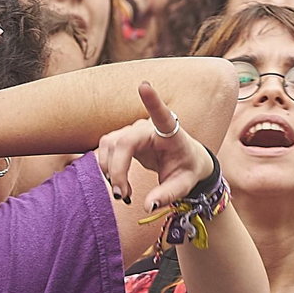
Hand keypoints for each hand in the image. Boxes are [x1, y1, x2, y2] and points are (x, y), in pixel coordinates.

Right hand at [96, 82, 215, 208]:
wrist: (185, 162)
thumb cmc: (187, 169)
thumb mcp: (184, 185)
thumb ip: (168, 195)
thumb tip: (147, 206)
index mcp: (171, 133)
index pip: (162, 115)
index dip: (152, 101)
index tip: (144, 86)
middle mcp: (148, 127)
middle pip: (122, 141)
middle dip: (116, 169)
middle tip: (122, 195)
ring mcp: (133, 130)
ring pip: (109, 144)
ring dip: (109, 170)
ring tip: (123, 193)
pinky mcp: (123, 138)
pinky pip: (106, 150)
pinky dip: (107, 169)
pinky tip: (118, 184)